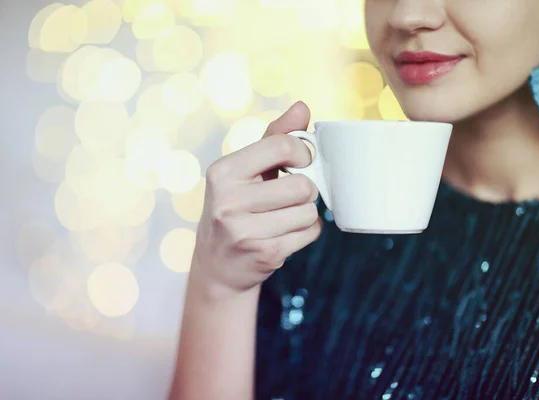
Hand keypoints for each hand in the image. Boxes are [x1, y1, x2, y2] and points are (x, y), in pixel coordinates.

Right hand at [191, 102, 322, 300]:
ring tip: (283, 218)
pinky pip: (310, 233)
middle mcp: (228, 200)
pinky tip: (284, 235)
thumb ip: (275, 137)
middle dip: (304, 191)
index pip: (282, 145)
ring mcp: (244, 230)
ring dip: (305, 214)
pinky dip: (305, 233)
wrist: (217, 266)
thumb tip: (303, 106)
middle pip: (302, 185)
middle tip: (289, 198)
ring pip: (308, 211)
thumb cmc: (236, 209)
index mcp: (223, 171)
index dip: (302, 153)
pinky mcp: (263, 254)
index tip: (299, 162)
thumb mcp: (246, 171)